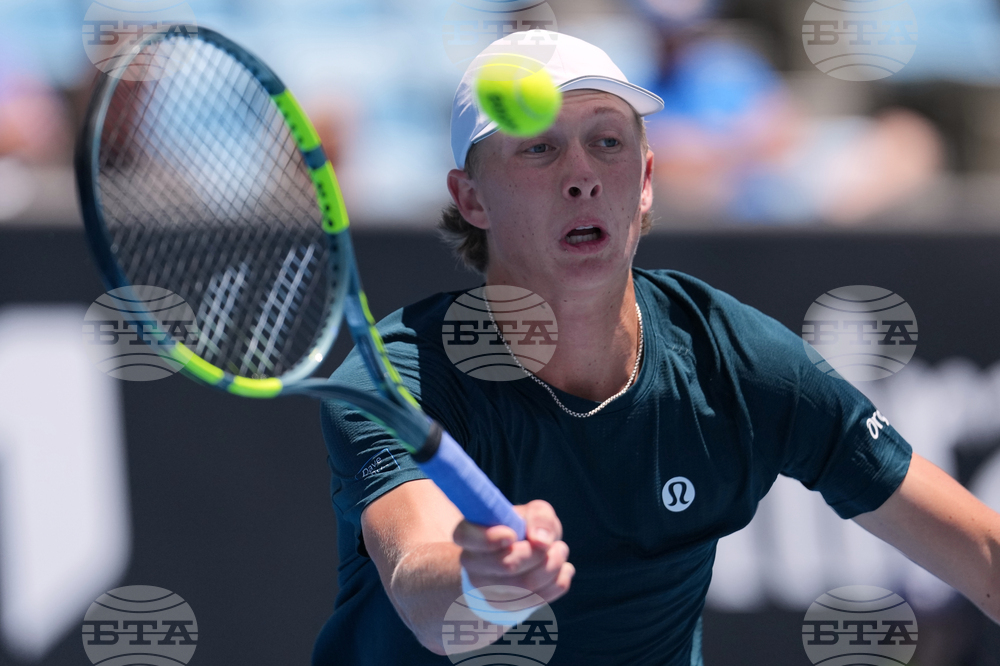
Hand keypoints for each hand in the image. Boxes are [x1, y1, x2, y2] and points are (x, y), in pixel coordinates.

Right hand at [453, 499, 574, 603]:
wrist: (523, 555)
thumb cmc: (525, 529)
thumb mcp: (532, 512)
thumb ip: (539, 517)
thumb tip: (541, 541)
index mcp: (469, 534)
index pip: (467, 537)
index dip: (490, 538)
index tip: (512, 535)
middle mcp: (472, 564)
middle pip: (506, 565)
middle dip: (538, 553)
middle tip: (554, 543)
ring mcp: (487, 590)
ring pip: (526, 586)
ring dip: (553, 566)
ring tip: (560, 551)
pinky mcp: (507, 608)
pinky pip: (539, 599)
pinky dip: (558, 582)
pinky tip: (563, 569)